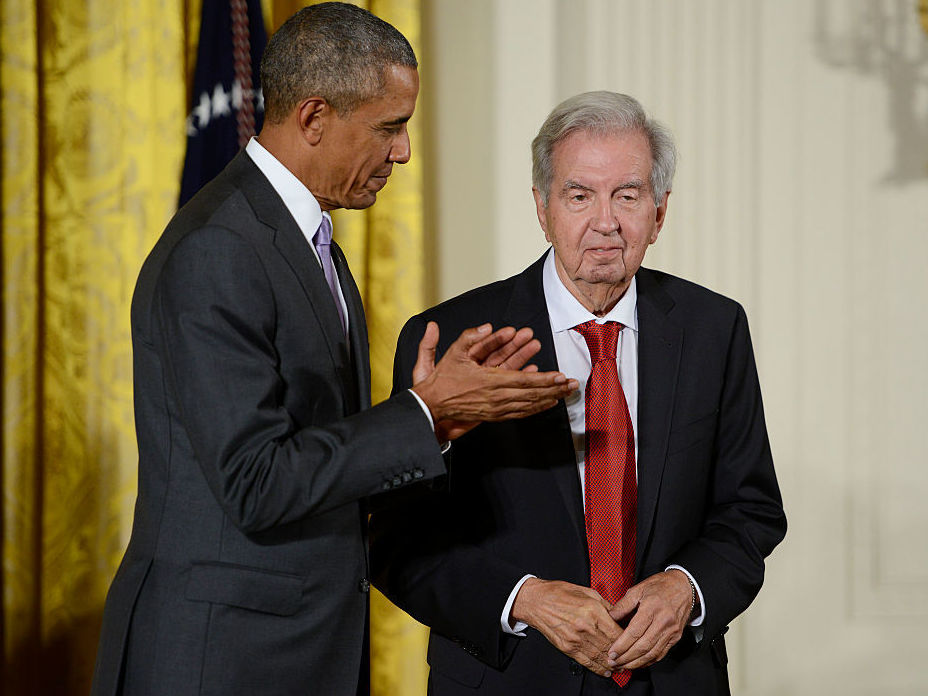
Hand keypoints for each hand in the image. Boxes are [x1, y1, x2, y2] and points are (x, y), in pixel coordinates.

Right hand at [411, 322, 577, 440]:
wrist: (433, 404)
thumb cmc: (445, 378)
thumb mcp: (454, 352)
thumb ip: (471, 337)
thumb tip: (487, 326)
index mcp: (490, 381)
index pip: (523, 380)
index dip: (544, 379)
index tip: (560, 376)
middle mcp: (497, 397)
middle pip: (532, 395)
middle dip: (554, 390)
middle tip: (573, 384)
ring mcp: (497, 409)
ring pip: (529, 405)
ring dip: (550, 399)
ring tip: (566, 393)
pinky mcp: (495, 416)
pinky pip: (521, 413)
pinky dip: (536, 409)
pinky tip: (548, 404)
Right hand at [510, 578, 620, 677]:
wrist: (536, 601)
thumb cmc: (559, 593)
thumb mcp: (588, 592)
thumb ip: (606, 606)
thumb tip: (619, 617)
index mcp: (593, 611)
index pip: (618, 632)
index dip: (628, 640)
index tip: (633, 642)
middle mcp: (586, 627)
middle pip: (611, 647)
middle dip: (623, 654)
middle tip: (630, 658)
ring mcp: (576, 639)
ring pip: (601, 657)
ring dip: (613, 664)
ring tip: (621, 667)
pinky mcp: (567, 647)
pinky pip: (587, 662)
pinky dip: (598, 668)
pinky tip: (606, 670)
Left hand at [606, 570, 691, 670]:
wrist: (685, 587)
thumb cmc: (661, 586)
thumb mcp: (638, 588)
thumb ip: (623, 604)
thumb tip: (611, 617)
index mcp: (652, 607)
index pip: (634, 632)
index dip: (622, 645)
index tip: (611, 652)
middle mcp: (663, 621)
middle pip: (643, 646)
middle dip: (626, 658)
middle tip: (613, 662)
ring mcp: (671, 631)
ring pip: (652, 653)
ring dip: (636, 663)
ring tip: (623, 665)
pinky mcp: (676, 637)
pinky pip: (661, 653)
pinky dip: (648, 661)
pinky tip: (638, 663)